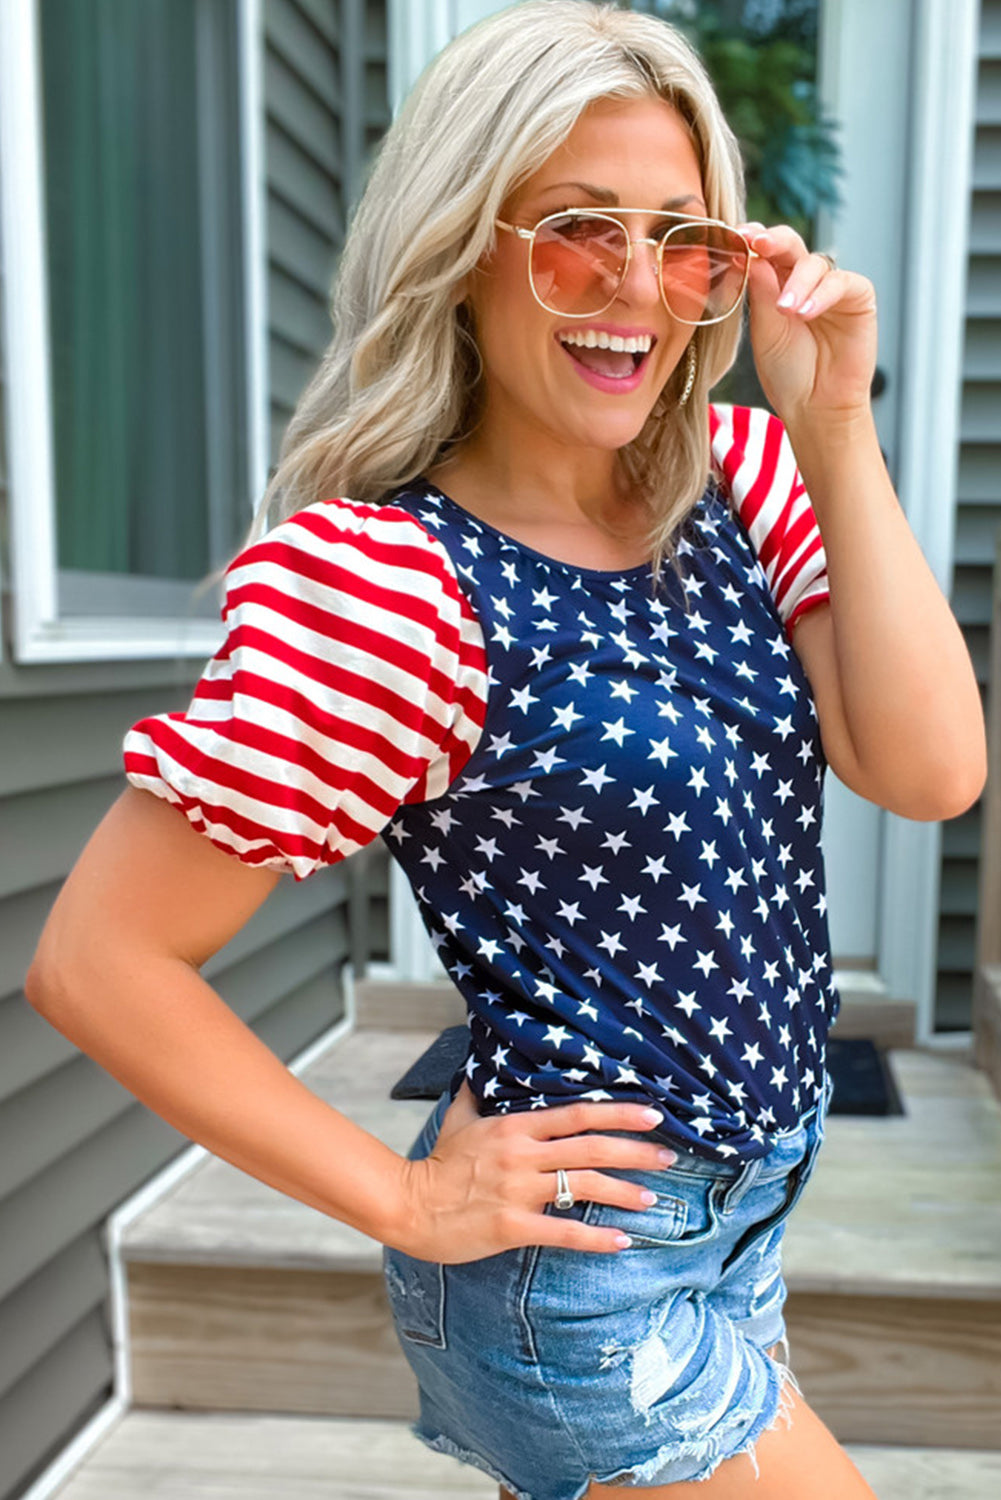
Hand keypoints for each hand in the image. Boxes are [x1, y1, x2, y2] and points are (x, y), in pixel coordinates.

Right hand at [394, 1079, 676, 1262]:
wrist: (409, 1205)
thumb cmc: (437, 1163)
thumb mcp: (459, 1120)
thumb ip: (476, 1093)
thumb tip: (480, 1066)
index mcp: (515, 1127)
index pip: (577, 1114)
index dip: (618, 1113)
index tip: (653, 1114)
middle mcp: (523, 1155)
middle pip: (591, 1148)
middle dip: (635, 1151)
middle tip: (669, 1156)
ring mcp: (519, 1191)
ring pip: (584, 1186)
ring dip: (624, 1193)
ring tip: (652, 1200)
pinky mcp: (513, 1226)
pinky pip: (564, 1232)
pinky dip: (596, 1238)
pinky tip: (623, 1241)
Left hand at [739, 222, 877, 429]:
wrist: (814, 407)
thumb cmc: (787, 373)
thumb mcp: (765, 331)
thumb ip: (760, 294)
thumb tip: (750, 255)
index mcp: (775, 285)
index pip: (764, 253)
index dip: (752, 241)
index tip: (736, 236)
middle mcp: (803, 280)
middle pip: (790, 245)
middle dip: (773, 241)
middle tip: (757, 243)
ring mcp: (831, 287)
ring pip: (814, 263)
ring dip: (797, 283)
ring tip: (785, 310)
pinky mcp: (858, 298)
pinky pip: (841, 283)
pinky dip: (822, 295)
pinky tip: (806, 313)